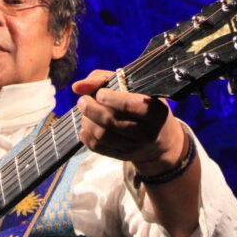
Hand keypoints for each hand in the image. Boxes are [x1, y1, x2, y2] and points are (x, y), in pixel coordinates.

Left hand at [71, 70, 186, 172]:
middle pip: (110, 121)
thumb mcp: (134, 87)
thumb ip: (104, 80)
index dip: (109, 97)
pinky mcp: (122, 156)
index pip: (128, 105)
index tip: (100, 93)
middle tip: (83, 100)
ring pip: (101, 135)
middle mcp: (147, 132)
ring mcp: (134, 147)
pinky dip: (86, 134)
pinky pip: (97, 147)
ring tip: (85, 112)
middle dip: (91, 108)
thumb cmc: (144, 104)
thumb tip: (77, 87)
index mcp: (155, 112)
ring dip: (87, 121)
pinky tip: (87, 125)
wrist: (159, 139)